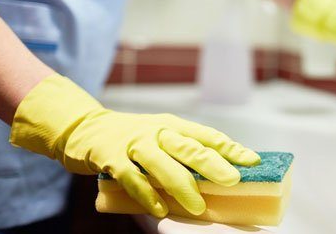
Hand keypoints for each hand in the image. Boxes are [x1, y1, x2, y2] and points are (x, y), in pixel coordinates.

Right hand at [10, 74, 260, 217]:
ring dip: (182, 186)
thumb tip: (218, 172)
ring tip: (199, 207)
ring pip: (162, 163)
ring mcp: (134, 143)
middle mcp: (157, 131)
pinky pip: (132, 177)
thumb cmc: (132, 136)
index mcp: (173, 125)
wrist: (83, 127)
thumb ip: (183, 151)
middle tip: (233, 180)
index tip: (252, 161)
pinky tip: (160, 209)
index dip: (231, 148)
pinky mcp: (110, 156)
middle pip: (189, 147)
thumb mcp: (161, 135)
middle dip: (213, 164)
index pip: (207, 136)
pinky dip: (147, 194)